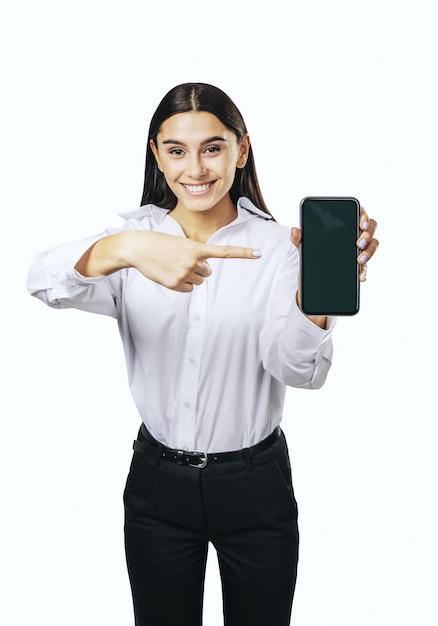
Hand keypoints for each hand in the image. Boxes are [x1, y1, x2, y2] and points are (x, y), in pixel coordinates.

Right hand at [121, 231, 261, 292]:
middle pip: (208, 272)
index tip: (259, 253)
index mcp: (197, 248)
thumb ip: (196, 254)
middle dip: (198, 268)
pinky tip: (170, 274)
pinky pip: (189, 289)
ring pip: (199, 281)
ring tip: (174, 266)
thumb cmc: (159, 243)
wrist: (138, 248)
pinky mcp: (175, 284)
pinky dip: (182, 284)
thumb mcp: (181, 243)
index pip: (225, 252)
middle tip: (182, 260)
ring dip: (190, 275)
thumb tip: (204, 271)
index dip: (243, 253)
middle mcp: (193, 262)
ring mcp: (184, 274)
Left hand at [290, 206, 378, 325]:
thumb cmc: (312, 251)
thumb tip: (294, 231)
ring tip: (359, 260)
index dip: (364, 216)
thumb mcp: (304, 245)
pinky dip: (364, 271)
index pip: (360, 214)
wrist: (312, 274)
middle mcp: (356, 235)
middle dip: (368, 235)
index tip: (361, 224)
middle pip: (371, 229)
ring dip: (369, 252)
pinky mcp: (358, 265)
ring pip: (373, 246)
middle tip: (358, 243)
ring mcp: (359, 250)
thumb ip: (298, 238)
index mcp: (345, 224)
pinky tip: (360, 276)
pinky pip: (366, 267)